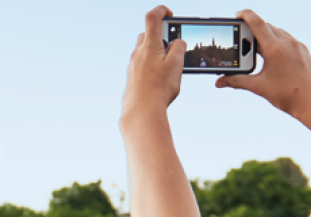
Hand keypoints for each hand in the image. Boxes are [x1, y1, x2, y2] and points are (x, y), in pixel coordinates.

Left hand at [121, 6, 185, 122]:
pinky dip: (152, 66)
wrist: (141, 112)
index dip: (161, 10)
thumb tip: (177, 42)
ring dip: (157, 53)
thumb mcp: (176, 65)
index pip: (152, 17)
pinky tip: (160, 80)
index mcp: (149, 45)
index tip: (170, 13)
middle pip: (148, 35)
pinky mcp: (132, 77)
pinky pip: (142, 65)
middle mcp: (138, 53)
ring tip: (169, 68)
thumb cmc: (158, 89)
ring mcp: (133, 65)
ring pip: (145, 51)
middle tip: (174, 48)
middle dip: (161, 37)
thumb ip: (179, 49)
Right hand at [215, 10, 310, 121]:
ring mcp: (298, 46)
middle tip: (244, 40)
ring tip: (258, 51)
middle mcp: (288, 43)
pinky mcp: (305, 52)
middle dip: (254, 30)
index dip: (245, 15)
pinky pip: (288, 41)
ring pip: (278, 33)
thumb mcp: (259, 87)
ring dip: (266, 37)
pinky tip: (274, 58)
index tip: (237, 15)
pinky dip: (278, 43)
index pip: (257, 22)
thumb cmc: (288, 96)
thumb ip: (237, 81)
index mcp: (275, 48)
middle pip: (266, 27)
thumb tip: (219, 82)